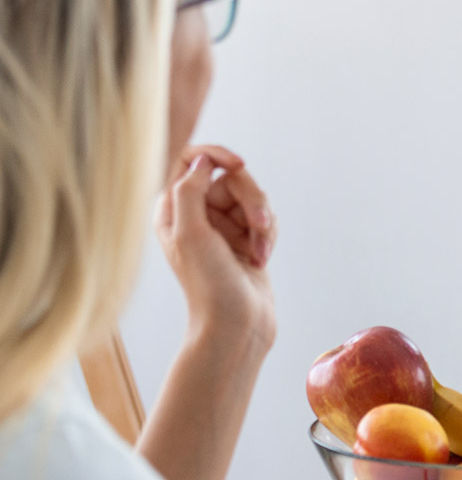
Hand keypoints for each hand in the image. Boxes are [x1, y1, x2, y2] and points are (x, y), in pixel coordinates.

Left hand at [155, 145, 276, 349]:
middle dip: (252, 200)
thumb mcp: (190, 234)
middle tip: (258, 227)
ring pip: (255, 197)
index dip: (217, 155)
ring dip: (263, 223)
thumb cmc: (208, 285)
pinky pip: (267, 218)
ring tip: (259, 252)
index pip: (191, 159)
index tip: (239, 165)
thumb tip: (203, 160)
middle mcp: (196, 213)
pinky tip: (261, 259)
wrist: (235, 325)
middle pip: (233, 177)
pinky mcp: (246, 238)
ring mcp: (223, 226)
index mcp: (174, 209)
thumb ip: (189, 191)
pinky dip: (269, 236)